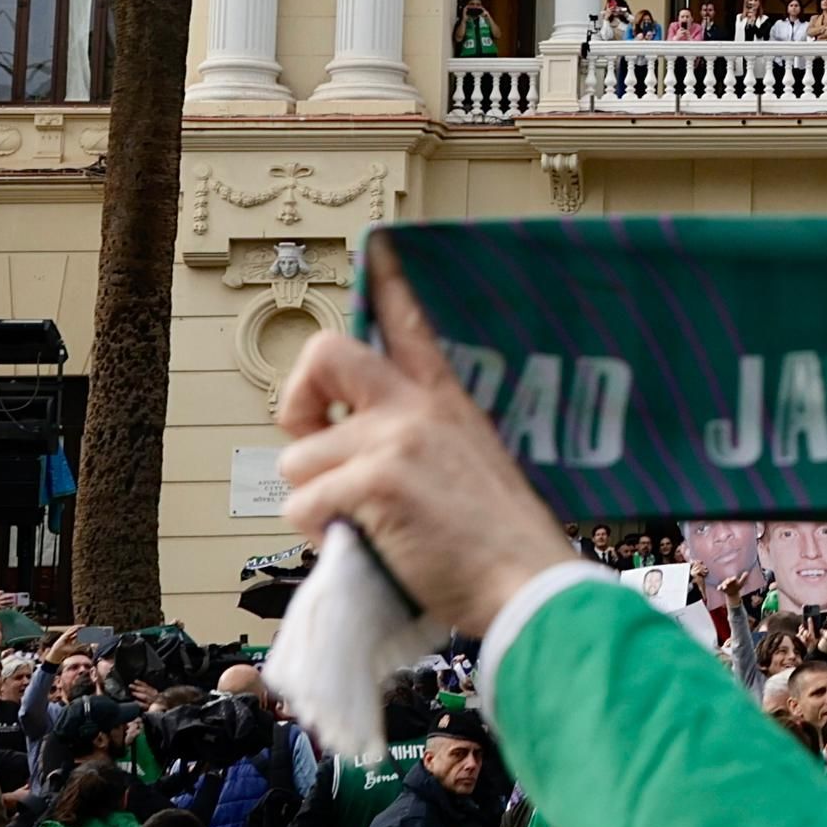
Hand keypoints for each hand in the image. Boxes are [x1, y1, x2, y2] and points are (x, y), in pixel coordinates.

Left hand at [271, 259, 581, 640]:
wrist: (528, 583)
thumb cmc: (501, 543)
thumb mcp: (477, 466)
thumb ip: (421, 445)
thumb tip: (355, 463)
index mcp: (446, 402)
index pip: (412, 327)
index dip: (391, 281)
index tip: (380, 244)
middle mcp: (416, 409)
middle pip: (325, 356)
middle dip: (297, 400)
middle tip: (313, 442)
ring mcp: (393, 440)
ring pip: (297, 461)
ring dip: (317, 503)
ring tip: (365, 527)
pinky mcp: (373, 482)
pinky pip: (303, 506)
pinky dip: (322, 536)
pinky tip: (368, 548)